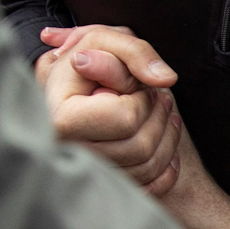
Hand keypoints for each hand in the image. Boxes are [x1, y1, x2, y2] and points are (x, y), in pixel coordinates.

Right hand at [36, 23, 181, 198]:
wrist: (70, 89)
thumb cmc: (85, 63)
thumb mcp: (103, 41)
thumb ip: (135, 52)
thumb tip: (164, 79)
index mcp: (61, 121)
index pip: (126, 118)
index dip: (140, 98)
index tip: (132, 85)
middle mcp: (71, 155)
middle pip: (141, 146)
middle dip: (158, 115)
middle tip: (152, 96)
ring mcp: (89, 174)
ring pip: (149, 167)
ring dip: (168, 134)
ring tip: (160, 111)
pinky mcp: (107, 185)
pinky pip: (150, 187)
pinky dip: (166, 164)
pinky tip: (161, 140)